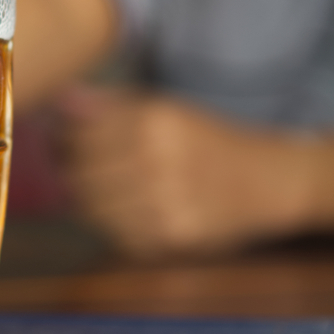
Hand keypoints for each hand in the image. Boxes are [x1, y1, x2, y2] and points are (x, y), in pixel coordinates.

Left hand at [57, 86, 312, 258]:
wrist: (270, 181)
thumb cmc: (211, 141)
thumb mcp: (168, 110)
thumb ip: (112, 106)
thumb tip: (63, 99)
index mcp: (157, 120)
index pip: (82, 135)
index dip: (64, 141)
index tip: (64, 142)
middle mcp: (159, 158)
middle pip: (82, 173)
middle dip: (72, 172)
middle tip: (79, 170)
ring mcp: (166, 199)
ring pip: (95, 208)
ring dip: (92, 202)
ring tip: (110, 191)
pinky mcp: (174, 234)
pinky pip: (120, 234)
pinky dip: (116, 225)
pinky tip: (132, 211)